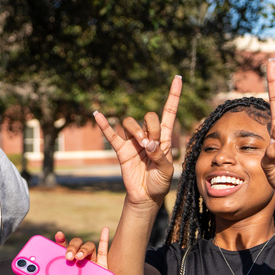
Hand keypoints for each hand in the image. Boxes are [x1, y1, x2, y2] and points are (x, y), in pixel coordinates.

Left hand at [38, 227, 111, 274]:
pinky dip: (104, 239)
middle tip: (67, 256)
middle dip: (71, 246)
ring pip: (88, 247)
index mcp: (65, 265)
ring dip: (83, 248)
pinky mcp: (103, 268)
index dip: (60, 240)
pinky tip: (104, 229)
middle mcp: (77, 262)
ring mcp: (91, 264)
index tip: (58, 236)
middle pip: (75, 245)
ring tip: (78, 258)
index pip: (61, 248)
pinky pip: (104, 251)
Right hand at [94, 76, 181, 208]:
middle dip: (150, 128)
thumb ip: (159, 155)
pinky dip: (104, 125)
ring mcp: (134, 141)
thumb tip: (147, 143)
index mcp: (164, 137)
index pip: (169, 111)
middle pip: (148, 117)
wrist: (146, 196)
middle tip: (151, 145)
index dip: (174, 95)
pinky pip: (111, 135)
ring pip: (131, 123)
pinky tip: (97, 114)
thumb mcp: (166, 170)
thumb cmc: (160, 183)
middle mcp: (148, 135)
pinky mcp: (121, 150)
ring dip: (136, 132)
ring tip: (141, 146)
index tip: (178, 77)